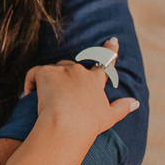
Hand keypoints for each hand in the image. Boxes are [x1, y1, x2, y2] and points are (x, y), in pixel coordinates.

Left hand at [23, 38, 137, 140]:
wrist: (68, 124)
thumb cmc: (88, 124)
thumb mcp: (109, 117)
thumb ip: (122, 108)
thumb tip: (136, 102)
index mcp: (95, 80)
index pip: (104, 62)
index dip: (109, 51)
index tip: (113, 39)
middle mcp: (79, 71)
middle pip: (70, 68)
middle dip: (63, 78)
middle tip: (56, 97)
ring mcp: (62, 70)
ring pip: (51, 72)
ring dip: (46, 84)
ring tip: (43, 102)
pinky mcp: (45, 72)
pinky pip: (34, 74)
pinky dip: (30, 83)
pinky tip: (27, 96)